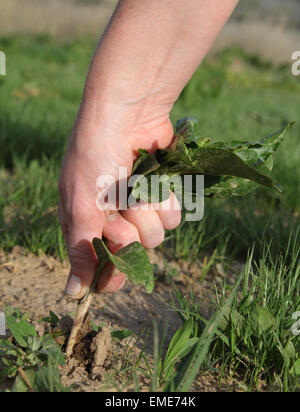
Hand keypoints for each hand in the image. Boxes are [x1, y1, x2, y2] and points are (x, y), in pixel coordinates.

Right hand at [58, 104, 180, 298]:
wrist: (128, 115)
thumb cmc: (95, 157)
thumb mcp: (80, 205)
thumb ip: (80, 251)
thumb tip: (72, 294)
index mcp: (87, 223)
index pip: (100, 266)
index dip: (109, 273)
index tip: (114, 277)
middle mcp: (114, 219)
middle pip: (131, 253)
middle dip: (127, 232)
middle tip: (117, 206)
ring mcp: (140, 208)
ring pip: (155, 238)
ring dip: (145, 213)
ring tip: (134, 186)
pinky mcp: (161, 196)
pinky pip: (172, 218)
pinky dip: (164, 201)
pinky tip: (154, 181)